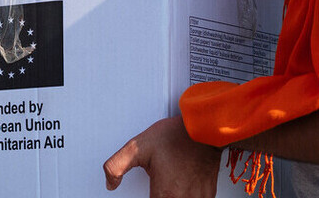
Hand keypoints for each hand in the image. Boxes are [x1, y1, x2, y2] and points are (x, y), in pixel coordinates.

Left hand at [103, 116, 221, 196]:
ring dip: (171, 197)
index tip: (148, 192)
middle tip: (155, 188)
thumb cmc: (175, 135)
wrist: (204, 128)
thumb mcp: (137, 147)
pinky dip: (185, 197)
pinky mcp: (208, 193)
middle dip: (159, 197)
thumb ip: (116, 166)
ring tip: (166, 187)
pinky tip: (179, 189)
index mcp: (165, 194)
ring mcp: (199, 197)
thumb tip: (110, 183)